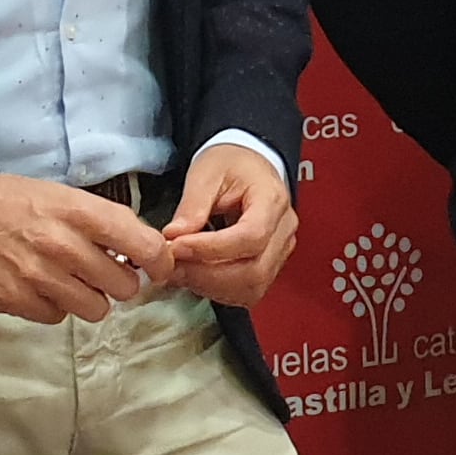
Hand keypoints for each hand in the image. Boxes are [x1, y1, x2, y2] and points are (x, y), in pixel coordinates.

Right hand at [0, 173, 168, 323]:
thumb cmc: (11, 202)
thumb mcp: (61, 195)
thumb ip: (101, 220)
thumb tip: (141, 247)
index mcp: (78, 212)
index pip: (140, 243)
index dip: (159, 260)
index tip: (160, 266)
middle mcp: (62, 245)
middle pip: (123, 285)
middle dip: (120, 281)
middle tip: (104, 271)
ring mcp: (39, 277)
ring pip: (95, 308)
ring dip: (89, 297)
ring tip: (70, 279)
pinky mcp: (18, 301)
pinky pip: (58, 317)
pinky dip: (55, 306)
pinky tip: (40, 285)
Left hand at [161, 141, 298, 307]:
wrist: (247, 165)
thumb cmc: (231, 163)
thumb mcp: (206, 173)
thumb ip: (192, 205)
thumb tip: (174, 237)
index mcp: (272, 200)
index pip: (250, 237)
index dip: (210, 249)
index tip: (177, 247)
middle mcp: (283, 230)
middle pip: (254, 271)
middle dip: (207, 274)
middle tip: (172, 265)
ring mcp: (280, 251)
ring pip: (251, 287)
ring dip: (211, 286)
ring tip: (181, 270)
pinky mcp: (270, 265)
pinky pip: (248, 290)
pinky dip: (219, 290)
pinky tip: (197, 275)